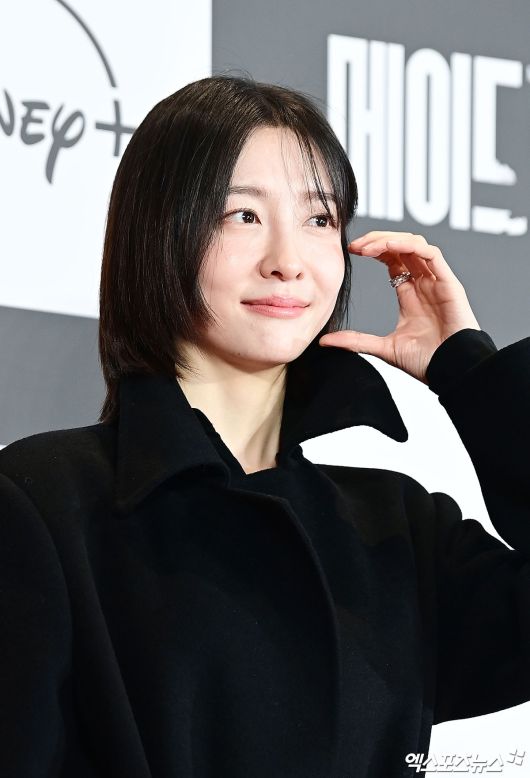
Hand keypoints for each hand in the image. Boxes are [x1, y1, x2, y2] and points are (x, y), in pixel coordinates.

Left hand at [319, 231, 480, 383]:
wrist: (449, 372)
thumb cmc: (426, 362)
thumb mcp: (383, 348)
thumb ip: (355, 341)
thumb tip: (324, 341)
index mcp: (411, 294)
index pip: (392, 260)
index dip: (373, 250)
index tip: (351, 251)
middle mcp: (425, 284)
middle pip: (402, 247)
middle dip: (378, 241)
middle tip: (356, 245)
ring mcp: (437, 282)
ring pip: (415, 245)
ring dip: (390, 239)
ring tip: (368, 246)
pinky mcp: (449, 284)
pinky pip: (432, 254)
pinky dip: (411, 245)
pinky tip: (390, 246)